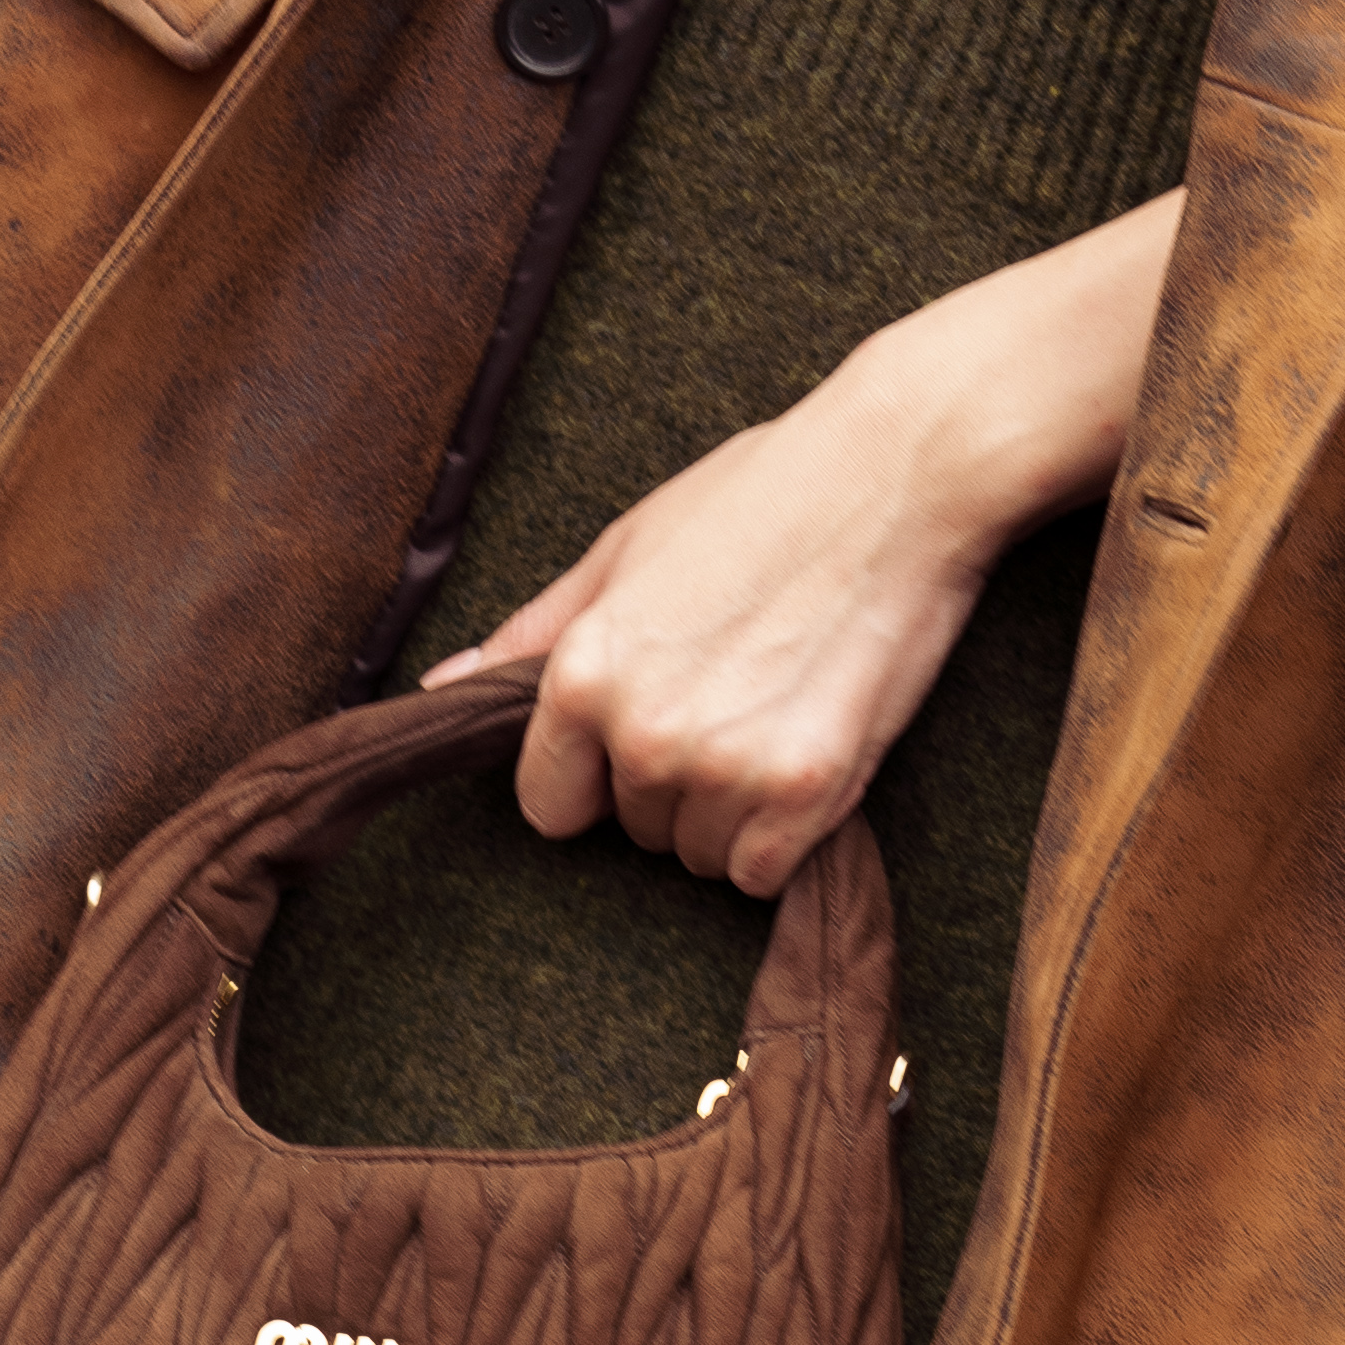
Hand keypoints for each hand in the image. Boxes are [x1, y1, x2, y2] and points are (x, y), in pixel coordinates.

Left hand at [427, 189, 1182, 896]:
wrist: (902, 471)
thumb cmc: (762, 495)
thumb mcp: (626, 550)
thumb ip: (536, 636)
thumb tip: (443, 690)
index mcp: (583, 675)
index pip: (548, 807)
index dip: (595, 776)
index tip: (645, 728)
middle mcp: (646, 733)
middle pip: (635, 830)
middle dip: (674, 783)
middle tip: (736, 686)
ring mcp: (728, 768)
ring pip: (700, 854)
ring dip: (734, 809)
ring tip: (777, 707)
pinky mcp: (808, 790)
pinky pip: (762, 872)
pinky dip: (786, 833)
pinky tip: (809, 748)